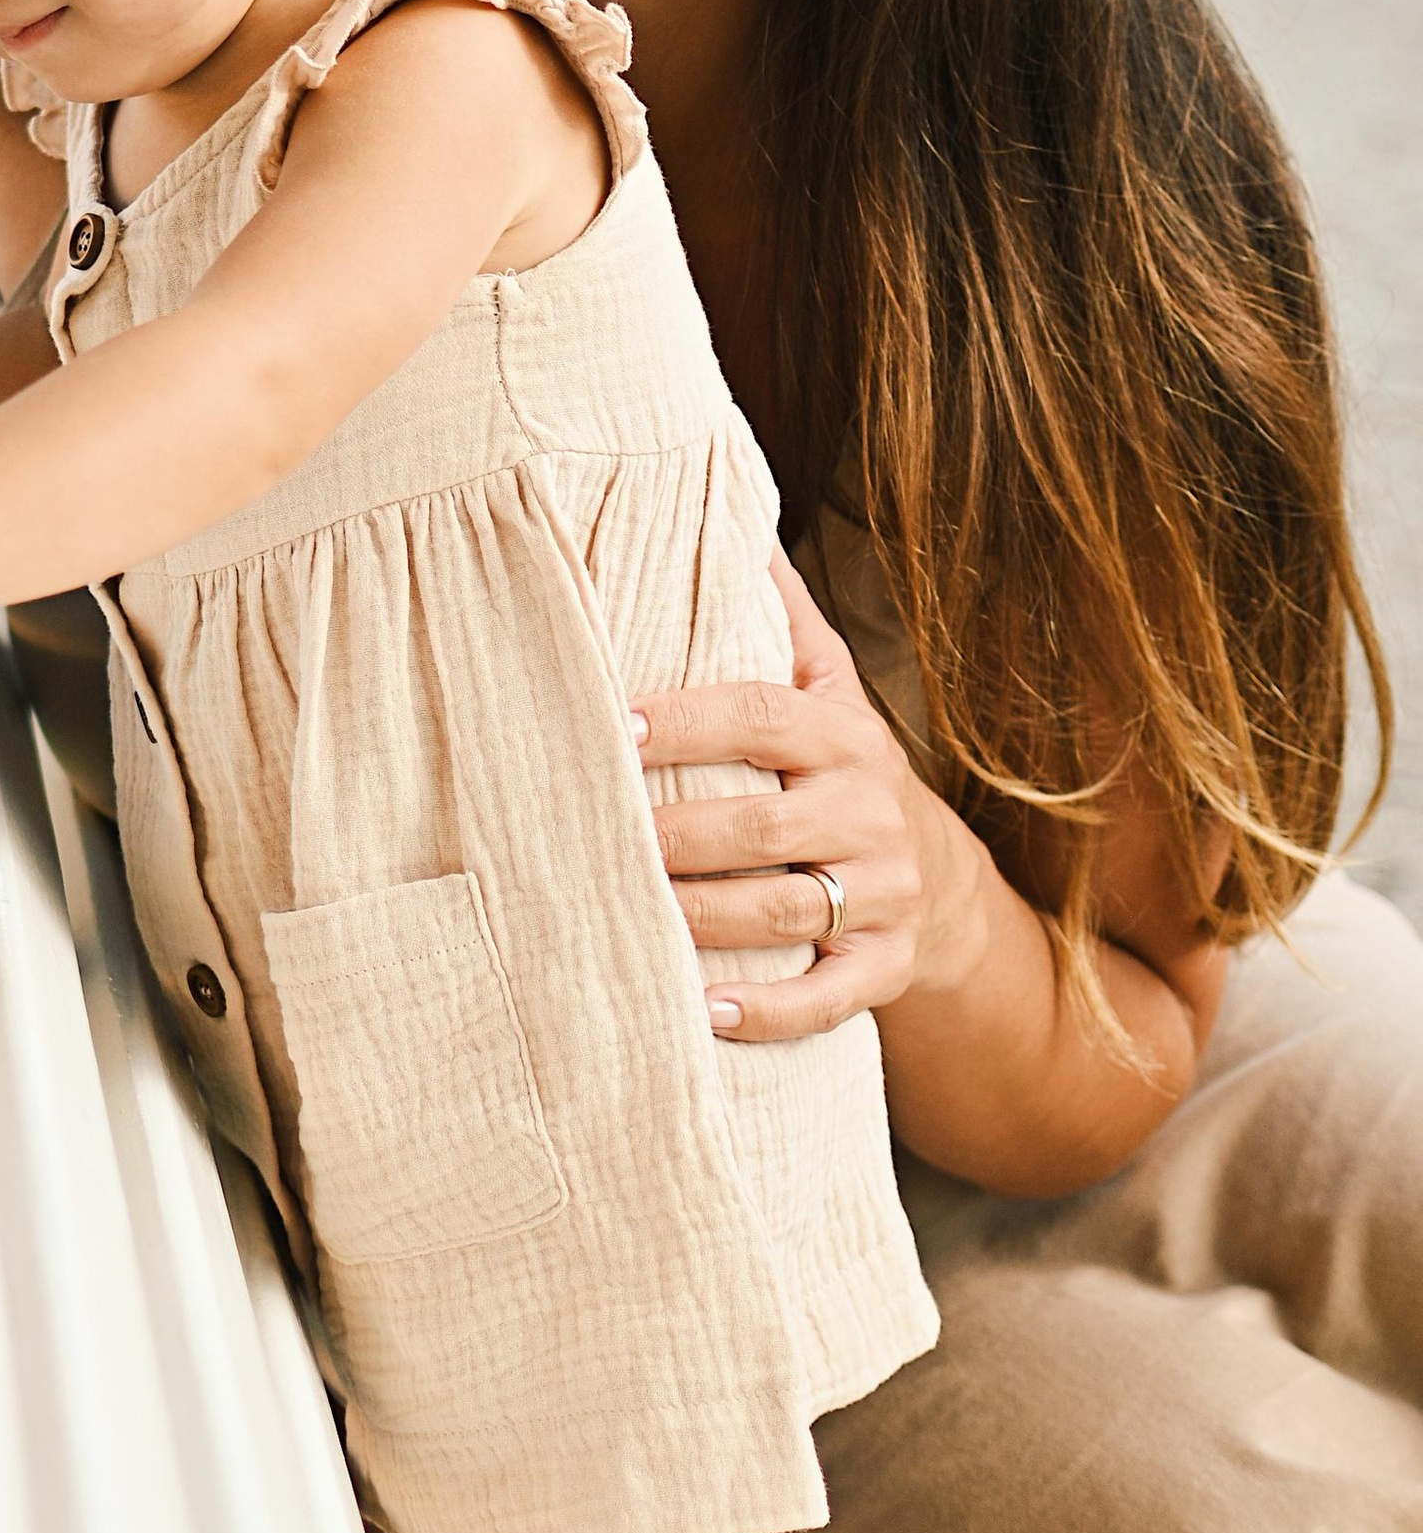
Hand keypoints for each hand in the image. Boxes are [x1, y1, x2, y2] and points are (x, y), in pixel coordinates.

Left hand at [630, 554, 927, 1043]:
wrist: (941, 884)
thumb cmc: (844, 772)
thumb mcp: (828, 690)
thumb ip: (777, 618)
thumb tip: (729, 518)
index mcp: (844, 737)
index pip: (762, 716)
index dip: (686, 721)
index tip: (610, 725)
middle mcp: (869, 814)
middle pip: (765, 825)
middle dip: (677, 834)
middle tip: (591, 838)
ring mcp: (883, 897)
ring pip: (786, 913)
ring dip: (701, 921)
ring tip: (625, 921)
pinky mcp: (884, 971)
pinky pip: (827, 999)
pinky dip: (766, 1011)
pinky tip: (701, 1014)